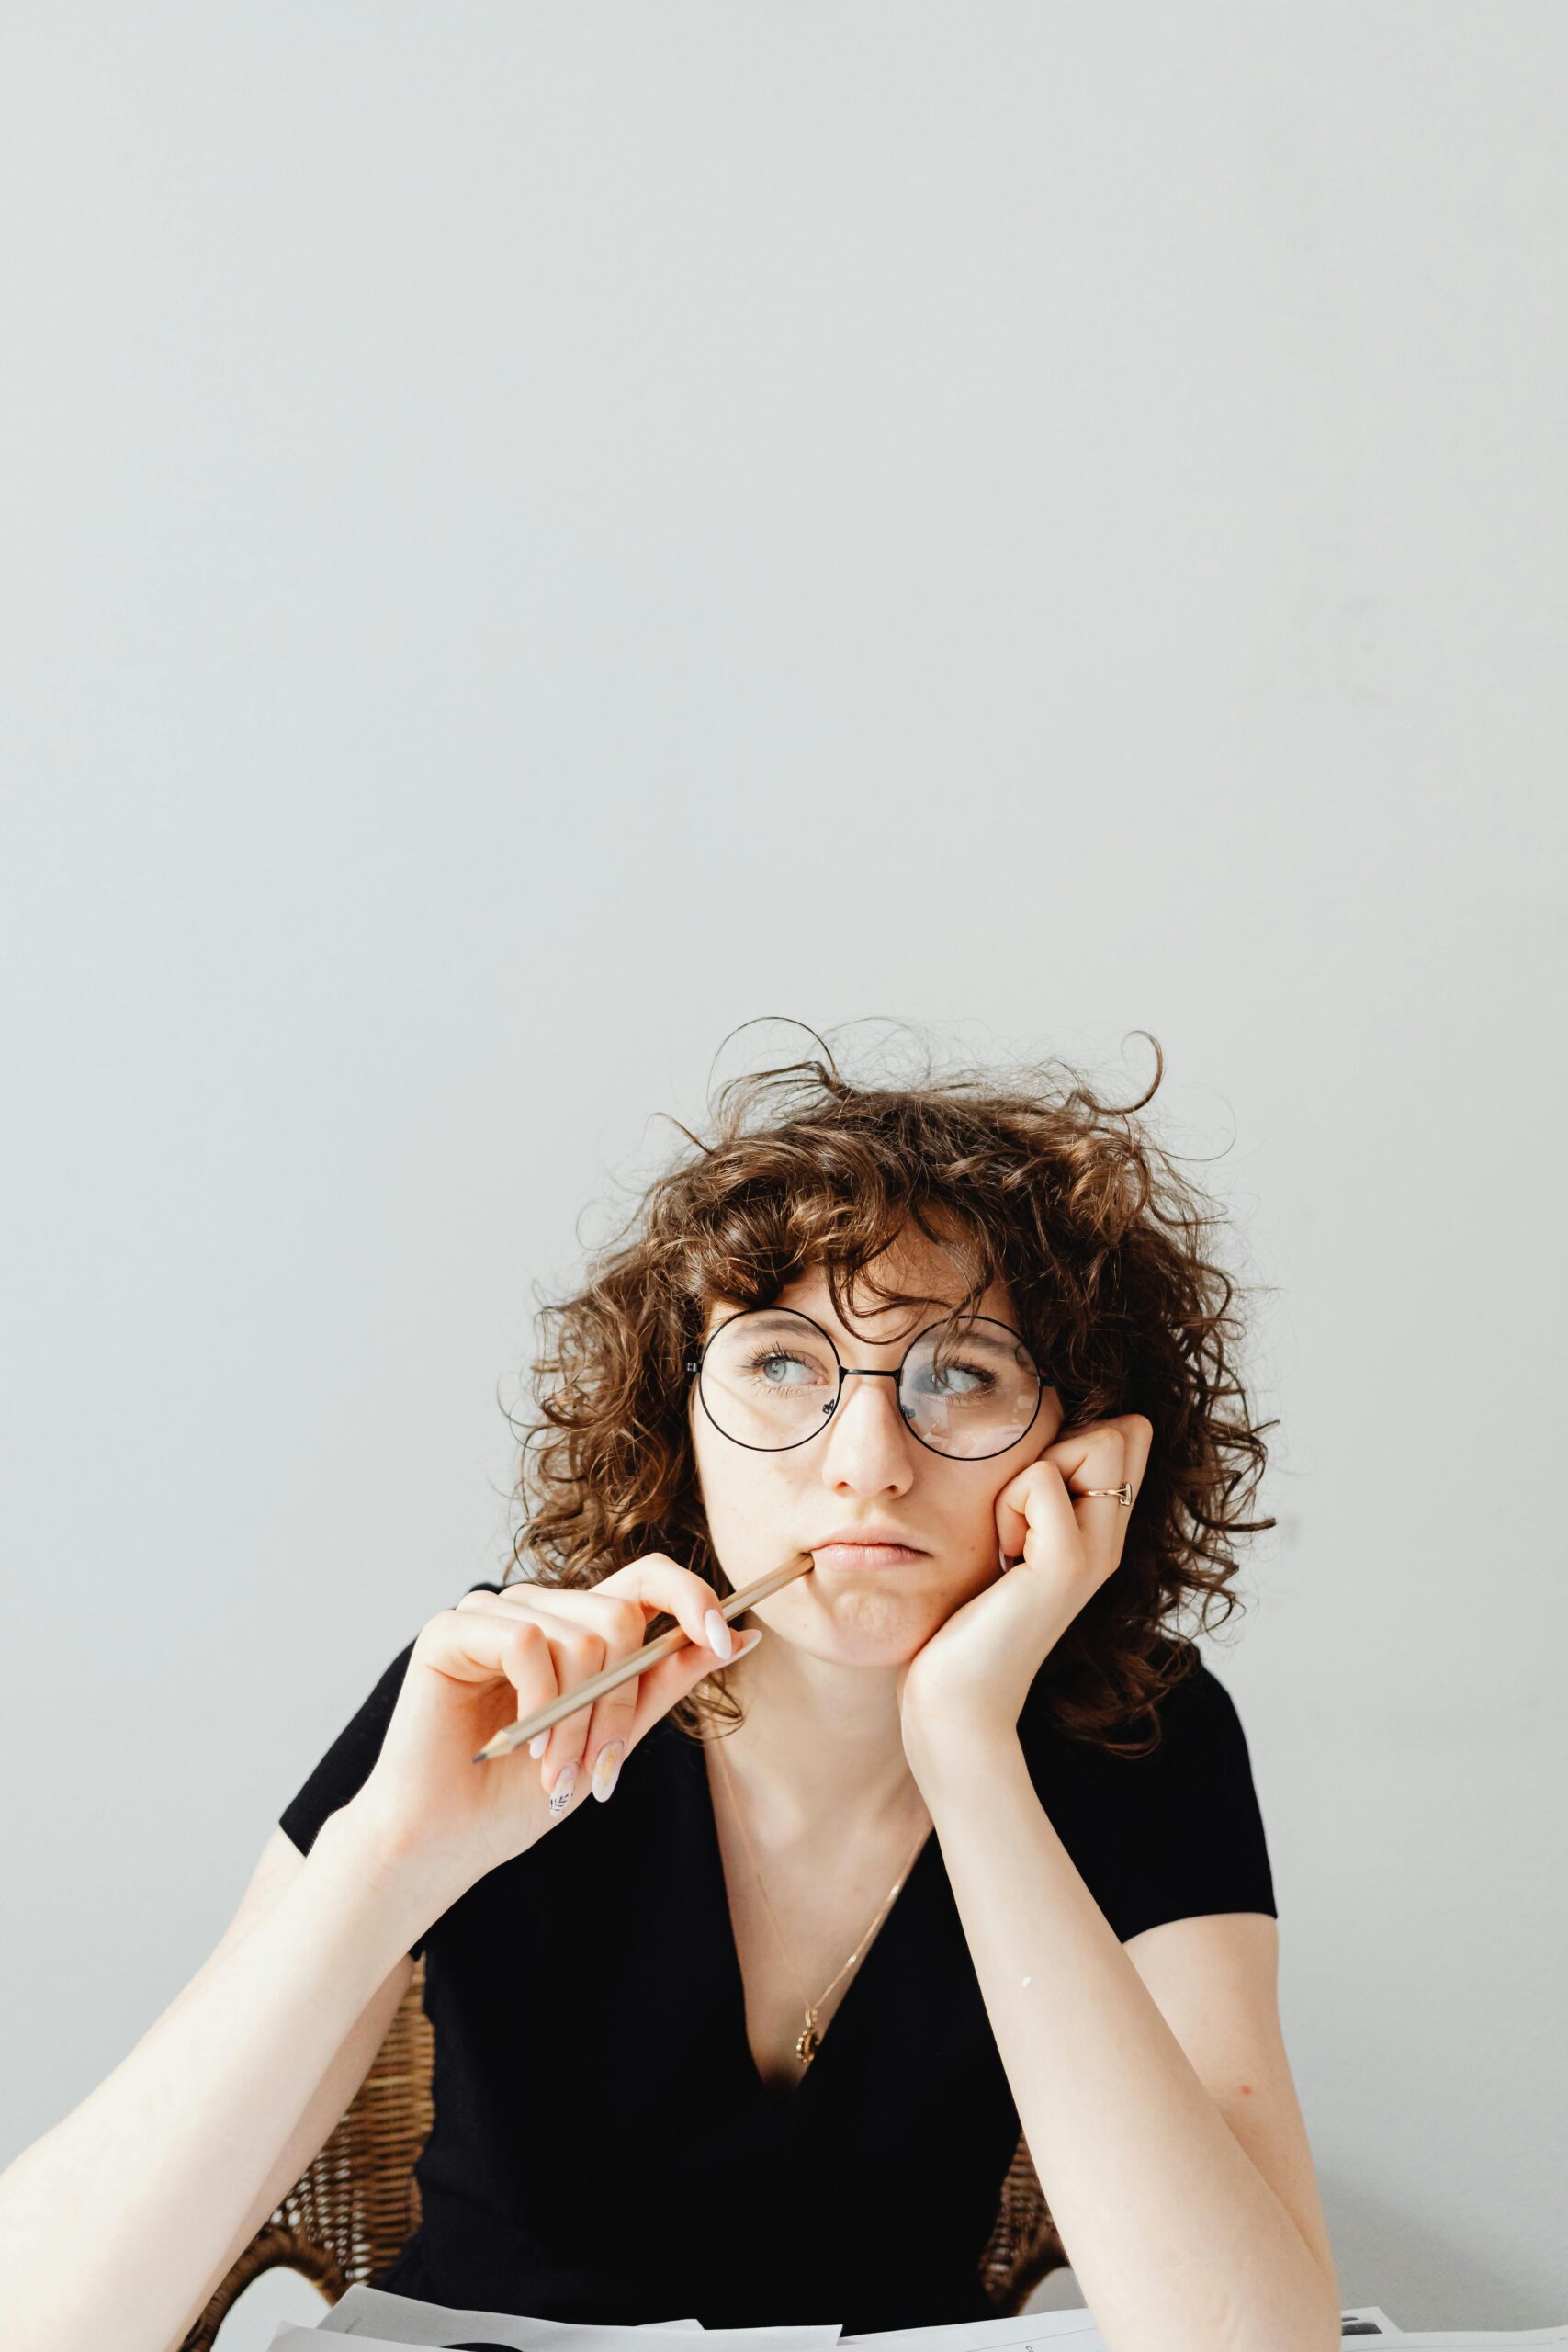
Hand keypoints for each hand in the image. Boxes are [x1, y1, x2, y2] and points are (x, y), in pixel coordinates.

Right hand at [344, 1559, 757, 1897]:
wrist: (447, 1841)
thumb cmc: (520, 1795)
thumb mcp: (613, 1736)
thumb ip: (666, 1682)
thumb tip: (742, 1636)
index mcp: (577, 1628)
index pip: (647, 1578)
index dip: (693, 1595)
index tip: (723, 1639)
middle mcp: (538, 1608)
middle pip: (619, 1618)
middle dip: (620, 1705)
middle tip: (598, 1770)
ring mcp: (493, 1612)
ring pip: (581, 1635)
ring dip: (578, 1721)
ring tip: (555, 1772)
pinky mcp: (453, 1629)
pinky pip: (528, 1639)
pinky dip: (540, 1703)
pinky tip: (525, 1745)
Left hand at [896, 1414, 1153, 1759]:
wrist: (958, 1698)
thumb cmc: (966, 1616)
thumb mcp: (1008, 1536)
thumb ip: (1035, 1490)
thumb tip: (1036, 1423)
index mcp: (1102, 1528)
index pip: (1131, 1433)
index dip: (1079, 1436)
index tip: (1032, 1496)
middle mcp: (1112, 1538)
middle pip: (1122, 1430)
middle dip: (1058, 1449)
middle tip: (1019, 1518)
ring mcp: (1097, 1552)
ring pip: (1093, 1442)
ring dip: (1028, 1479)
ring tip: (1010, 1540)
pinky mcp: (1068, 1565)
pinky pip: (1043, 1480)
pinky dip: (1010, 1506)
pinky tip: (1003, 1559)